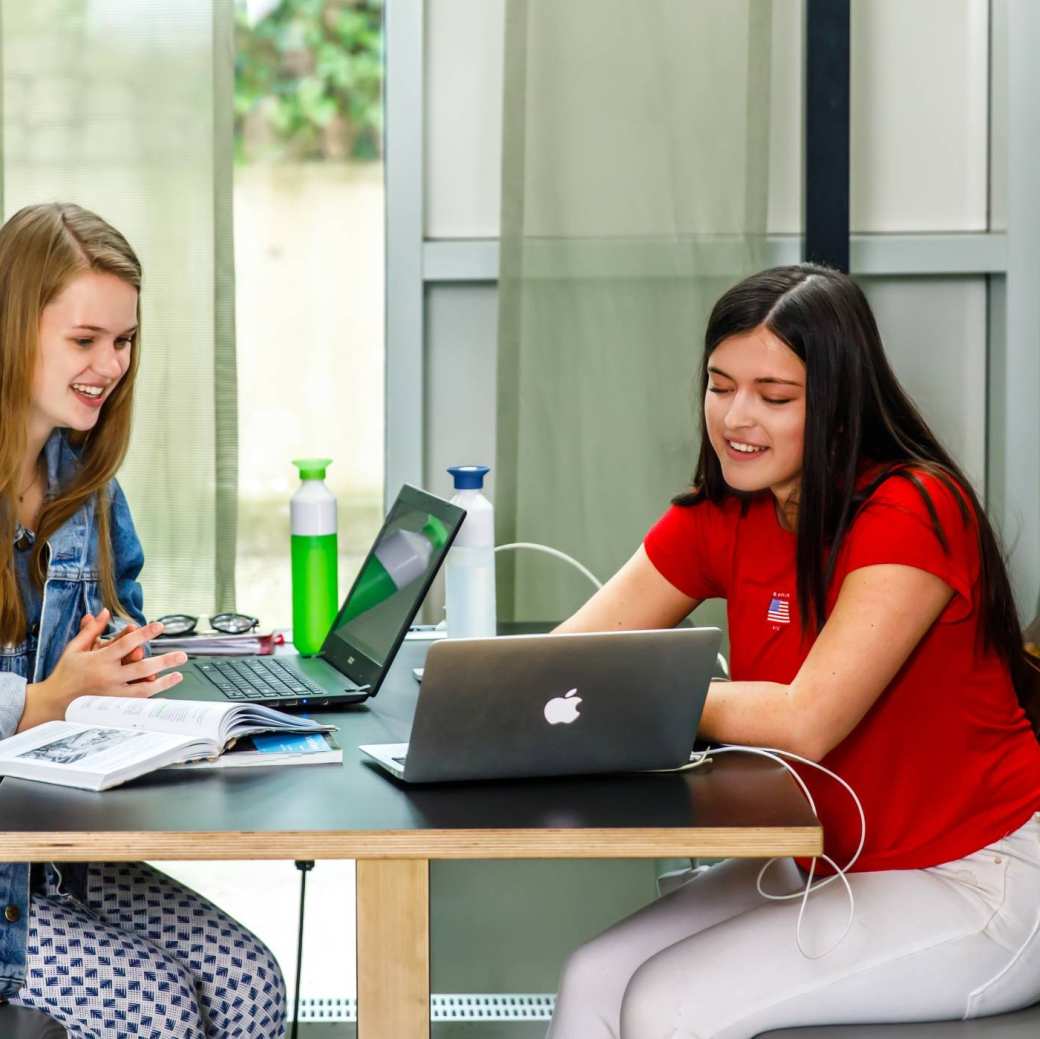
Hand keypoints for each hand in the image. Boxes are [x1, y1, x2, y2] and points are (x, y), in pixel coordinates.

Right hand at [17, 609, 187, 731]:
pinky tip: (163, 693)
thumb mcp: (75, 648)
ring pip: (142, 689)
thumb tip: (103, 612)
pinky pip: (135, 703)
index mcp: (99, 660)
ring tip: (178, 675)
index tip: (159, 626)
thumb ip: (91, 630)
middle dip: (164, 661)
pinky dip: (150, 699)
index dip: (144, 634)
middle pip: (141, 667)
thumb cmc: (65, 673)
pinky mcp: (113, 707)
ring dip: (163, 682)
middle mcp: (108, 677)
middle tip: (182, 656)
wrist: (53, 702)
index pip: (126, 644)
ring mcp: (112, 694)